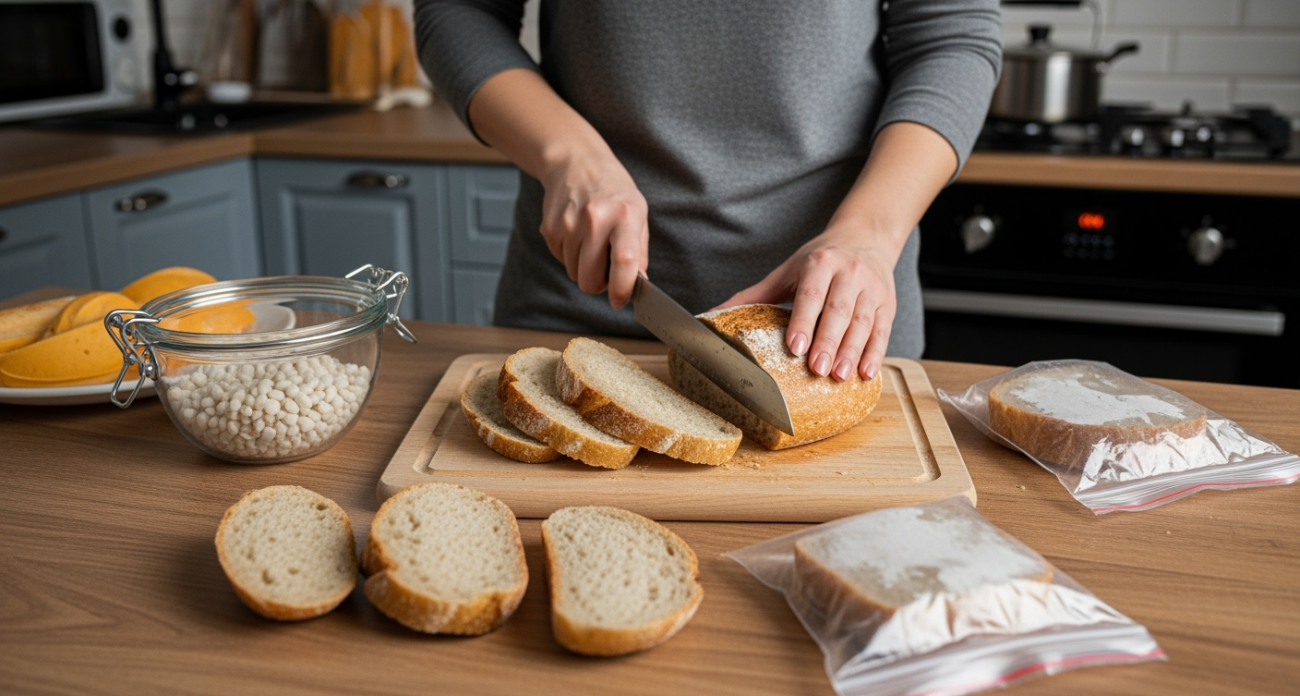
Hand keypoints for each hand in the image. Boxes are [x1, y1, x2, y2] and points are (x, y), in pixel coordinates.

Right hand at [464, 68, 650, 309]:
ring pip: (574, 274)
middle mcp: (596, 219)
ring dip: (584, 267)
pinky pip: (562, 260)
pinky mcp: (550, 228)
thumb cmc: (614, 191)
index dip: (622, 288)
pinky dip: (571, 254)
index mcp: (625, 215)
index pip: (624, 260)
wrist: (576, 162)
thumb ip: (639, 251)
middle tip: (606, 268)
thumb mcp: (638, 213)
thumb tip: (637, 285)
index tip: (620, 300)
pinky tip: (578, 233)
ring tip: (592, 241)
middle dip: (598, 284)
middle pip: (590, 280)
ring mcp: (569, 224)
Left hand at [716, 227, 896, 380]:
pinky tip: (865, 373)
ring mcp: (872, 288)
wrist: (865, 237)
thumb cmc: (819, 260)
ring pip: (863, 322)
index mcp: (820, 264)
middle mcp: (849, 273)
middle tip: (818, 370)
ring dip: (852, 351)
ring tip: (839, 376)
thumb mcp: (786, 271)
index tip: (795, 347)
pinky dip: (875, 353)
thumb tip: (710, 315)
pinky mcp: (888, 303)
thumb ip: (753, 295)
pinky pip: (883, 330)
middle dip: (828, 341)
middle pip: (838, 311)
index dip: (804, 321)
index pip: (810, 295)